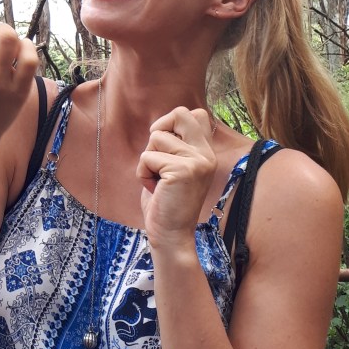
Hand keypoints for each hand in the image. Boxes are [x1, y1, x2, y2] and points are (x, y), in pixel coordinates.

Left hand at [137, 106, 217, 247]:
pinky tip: (155, 189)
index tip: (165, 145)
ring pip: (156, 137)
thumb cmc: (166, 202)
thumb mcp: (174, 167)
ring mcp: (197, 162)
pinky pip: (147, 157)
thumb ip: (174, 146)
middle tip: (156, 155)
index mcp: (206, 153)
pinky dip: (143, 173)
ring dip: (147, 160)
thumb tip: (161, 124)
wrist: (171, 235)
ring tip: (158, 181)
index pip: (196, 114)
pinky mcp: (183, 171)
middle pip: (180, 113)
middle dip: (159, 129)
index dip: (172, 122)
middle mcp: (206, 155)